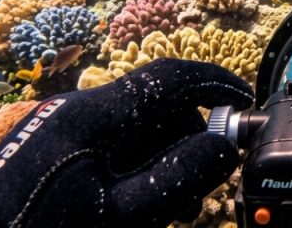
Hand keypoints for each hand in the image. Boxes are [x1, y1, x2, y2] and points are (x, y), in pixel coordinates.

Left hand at [0, 59, 254, 227]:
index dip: (213, 84)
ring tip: (170, 205)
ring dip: (162, 155)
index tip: (242, 101)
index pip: (169, 76)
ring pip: (132, 126)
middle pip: (154, 105)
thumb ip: (178, 177)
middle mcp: (77, 109)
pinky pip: (107, 143)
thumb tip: (224, 145)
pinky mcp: (49, 147)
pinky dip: (133, 164)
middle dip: (188, 136)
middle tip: (204, 182)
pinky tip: (136, 201)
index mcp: (96, 114)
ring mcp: (60, 127)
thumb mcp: (121, 214)